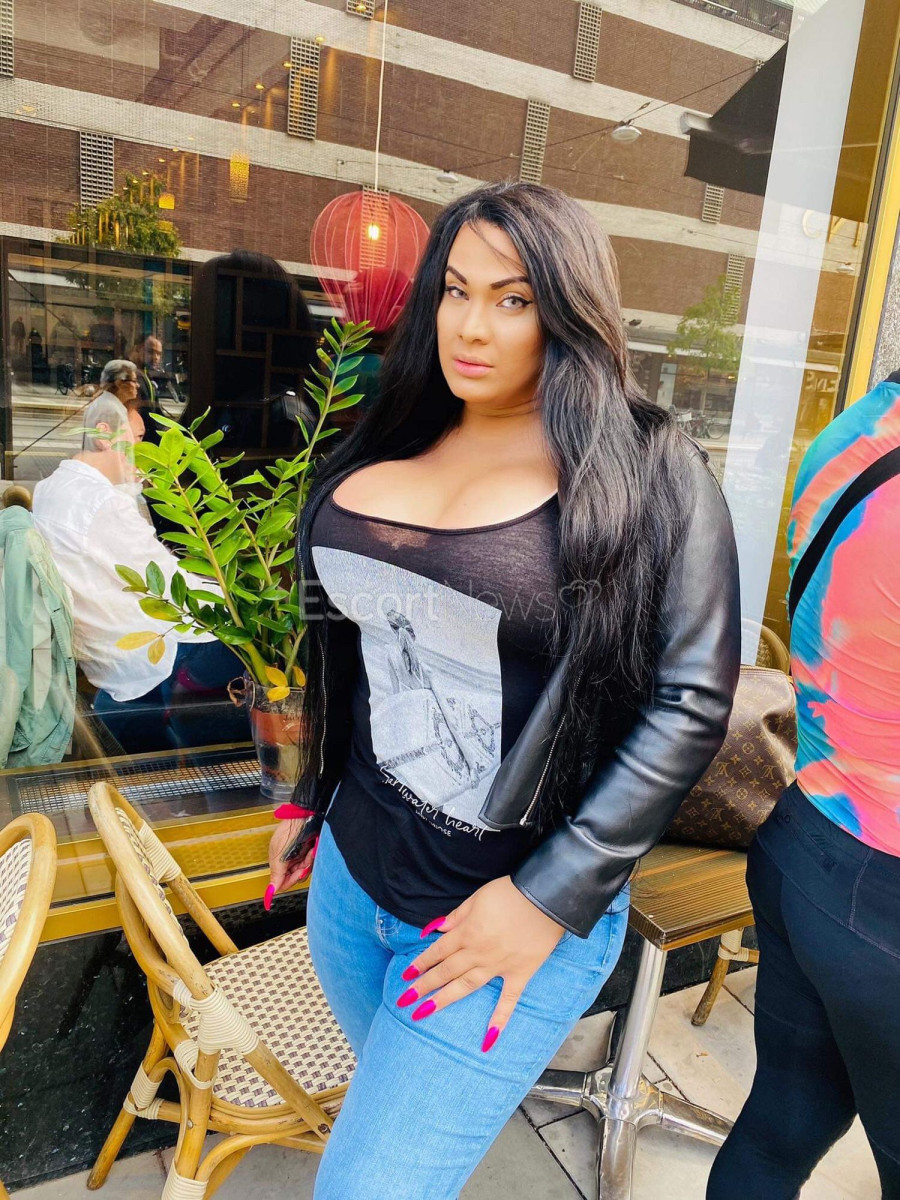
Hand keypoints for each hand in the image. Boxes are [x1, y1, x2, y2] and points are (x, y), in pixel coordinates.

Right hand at [267, 818, 316, 895]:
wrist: (305, 816)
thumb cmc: (290, 831)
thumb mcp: (280, 855)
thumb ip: (276, 874)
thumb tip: (270, 891)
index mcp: (278, 863)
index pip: (283, 882)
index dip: (290, 881)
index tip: (297, 875)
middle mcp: (288, 861)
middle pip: (295, 877)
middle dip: (302, 870)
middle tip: (305, 862)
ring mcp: (298, 856)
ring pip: (305, 870)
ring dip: (308, 862)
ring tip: (309, 852)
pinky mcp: (308, 852)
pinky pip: (311, 862)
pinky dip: (313, 857)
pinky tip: (312, 849)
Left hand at [397, 876, 564, 1050]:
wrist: (544, 898)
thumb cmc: (509, 893)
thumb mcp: (477, 898)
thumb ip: (456, 916)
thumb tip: (434, 929)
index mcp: (466, 932)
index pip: (438, 951)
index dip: (421, 963)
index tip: (405, 976)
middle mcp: (478, 953)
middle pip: (446, 971)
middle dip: (423, 985)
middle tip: (404, 1000)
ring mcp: (498, 966)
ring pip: (466, 986)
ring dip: (443, 1000)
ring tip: (422, 1013)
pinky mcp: (519, 974)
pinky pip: (508, 1001)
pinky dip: (498, 1020)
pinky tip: (487, 1040)